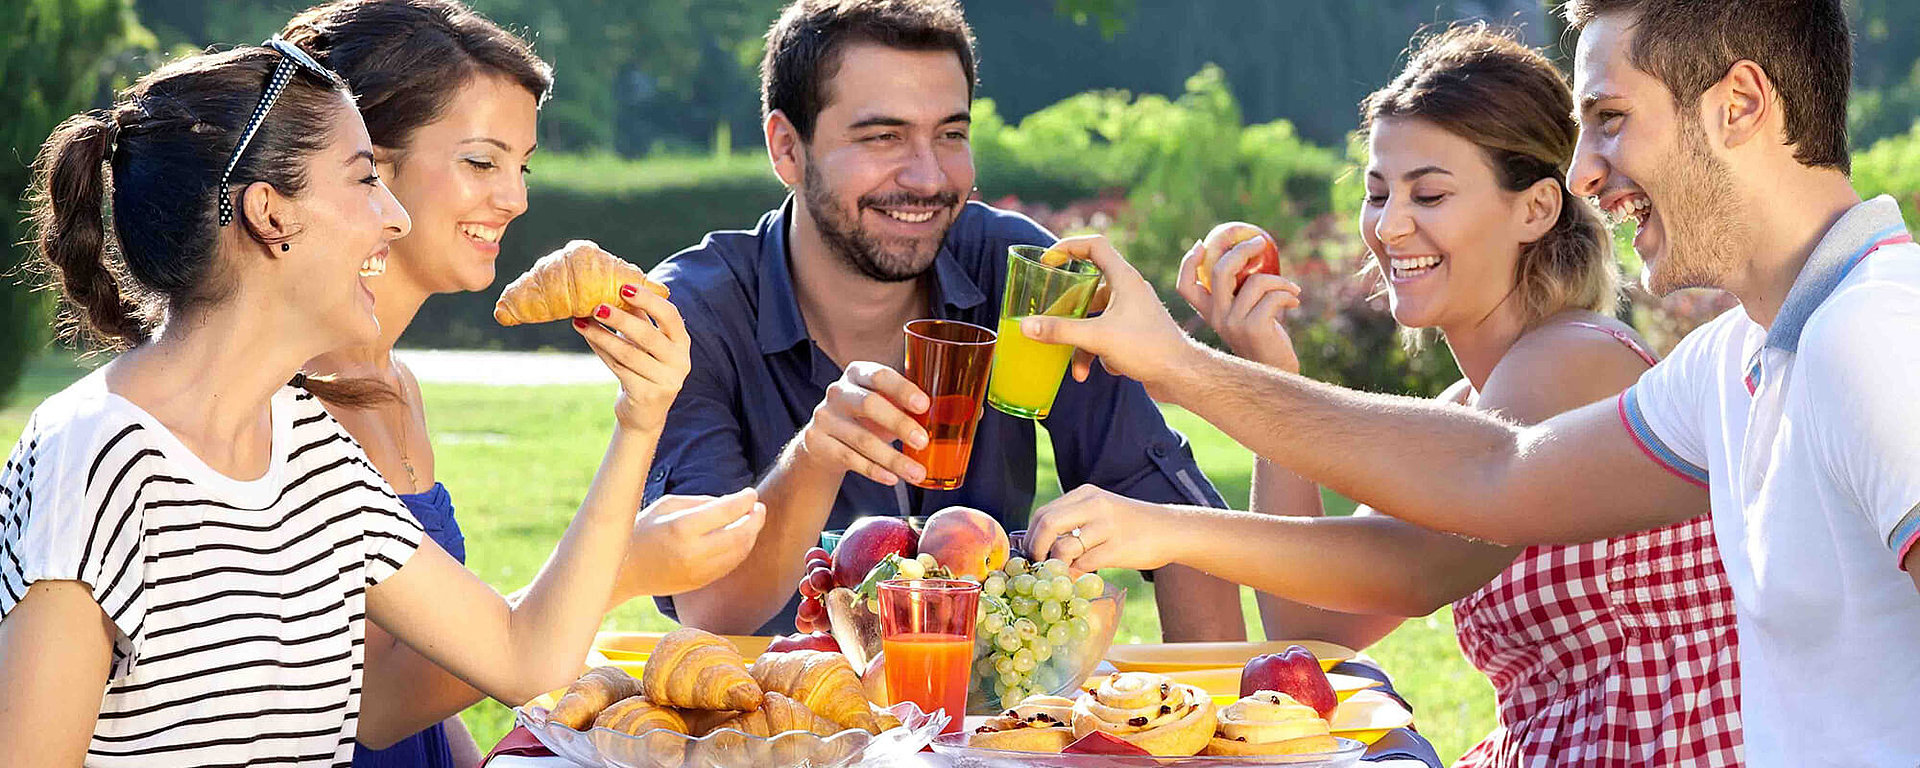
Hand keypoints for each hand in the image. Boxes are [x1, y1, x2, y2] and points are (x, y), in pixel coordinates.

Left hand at [574, 283, 690, 433]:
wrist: (645, 413)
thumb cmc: (644, 367)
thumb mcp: (646, 341)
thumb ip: (638, 316)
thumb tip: (614, 282)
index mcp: (682, 342)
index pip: (670, 316)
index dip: (648, 300)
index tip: (624, 287)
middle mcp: (680, 362)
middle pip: (648, 335)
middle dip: (620, 318)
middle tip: (596, 305)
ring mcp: (666, 381)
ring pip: (628, 353)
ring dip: (602, 335)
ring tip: (581, 322)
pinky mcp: (648, 395)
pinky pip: (618, 368)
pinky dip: (600, 351)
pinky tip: (588, 337)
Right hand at [614, 490, 767, 598]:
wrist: (623, 570)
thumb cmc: (643, 530)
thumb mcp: (666, 505)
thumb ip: (701, 502)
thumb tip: (733, 502)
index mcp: (682, 527)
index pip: (726, 511)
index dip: (745, 500)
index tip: (751, 493)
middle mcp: (692, 552)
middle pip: (740, 534)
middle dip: (755, 519)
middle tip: (759, 507)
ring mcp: (698, 571)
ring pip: (739, 552)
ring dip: (751, 535)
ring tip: (752, 520)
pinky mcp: (699, 582)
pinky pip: (729, 565)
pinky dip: (740, 550)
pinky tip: (740, 538)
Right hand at [795, 361, 930, 485]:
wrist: (824, 442)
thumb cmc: (865, 419)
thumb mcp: (885, 405)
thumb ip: (911, 406)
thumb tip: (960, 414)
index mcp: (858, 374)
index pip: (880, 376)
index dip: (902, 389)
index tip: (924, 405)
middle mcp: (838, 392)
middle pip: (869, 405)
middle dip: (899, 424)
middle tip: (923, 442)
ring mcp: (824, 417)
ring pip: (861, 439)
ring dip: (893, 458)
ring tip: (917, 473)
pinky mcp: (816, 443)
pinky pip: (849, 459)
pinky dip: (874, 470)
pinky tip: (893, 479)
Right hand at [1016, 235, 1202, 395]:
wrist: (1181, 376)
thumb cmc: (1148, 348)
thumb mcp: (1097, 337)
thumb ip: (1059, 331)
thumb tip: (1025, 326)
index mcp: (1124, 278)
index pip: (1094, 245)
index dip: (1068, 246)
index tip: (1048, 260)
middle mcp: (1129, 290)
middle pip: (1089, 286)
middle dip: (1068, 309)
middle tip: (1049, 316)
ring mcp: (1133, 311)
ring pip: (1096, 317)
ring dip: (1083, 342)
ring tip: (1077, 368)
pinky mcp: (1135, 332)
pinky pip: (1107, 334)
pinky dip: (1100, 351)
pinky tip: (1108, 368)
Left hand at [1026, 485, 1182, 571]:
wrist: (1171, 530)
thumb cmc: (1132, 524)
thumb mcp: (1101, 510)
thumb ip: (1074, 521)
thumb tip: (1041, 544)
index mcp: (1086, 494)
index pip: (1044, 512)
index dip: (1030, 535)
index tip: (1030, 552)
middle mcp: (1094, 505)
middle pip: (1047, 524)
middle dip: (1035, 548)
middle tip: (1037, 565)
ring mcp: (1106, 526)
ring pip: (1063, 547)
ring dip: (1056, 565)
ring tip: (1060, 572)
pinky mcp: (1117, 548)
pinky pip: (1083, 564)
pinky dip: (1075, 573)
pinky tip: (1079, 575)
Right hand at [1176, 238, 1302, 372]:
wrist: (1277, 370)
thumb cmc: (1264, 337)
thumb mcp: (1245, 314)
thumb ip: (1239, 292)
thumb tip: (1247, 251)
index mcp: (1210, 313)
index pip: (1185, 286)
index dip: (1188, 262)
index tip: (1202, 243)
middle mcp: (1217, 318)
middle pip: (1220, 271)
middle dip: (1241, 249)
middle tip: (1260, 241)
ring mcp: (1233, 323)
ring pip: (1256, 282)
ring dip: (1280, 280)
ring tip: (1291, 289)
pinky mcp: (1254, 327)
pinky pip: (1273, 296)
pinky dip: (1288, 293)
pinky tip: (1295, 302)